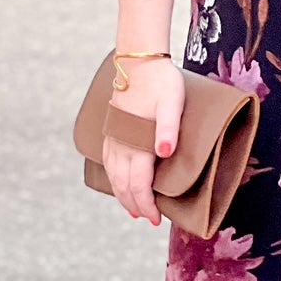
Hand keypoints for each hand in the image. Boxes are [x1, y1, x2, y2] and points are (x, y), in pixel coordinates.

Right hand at [102, 58, 183, 226]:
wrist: (138, 61)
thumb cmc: (161, 82)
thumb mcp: (172, 103)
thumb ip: (168, 129)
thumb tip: (164, 153)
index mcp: (138, 142)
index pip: (139, 184)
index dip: (147, 204)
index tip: (156, 218)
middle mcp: (122, 144)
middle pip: (124, 185)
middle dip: (135, 205)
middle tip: (149, 219)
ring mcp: (114, 137)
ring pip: (113, 175)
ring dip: (122, 195)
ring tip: (133, 209)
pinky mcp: (112, 130)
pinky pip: (108, 162)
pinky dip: (113, 178)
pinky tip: (118, 181)